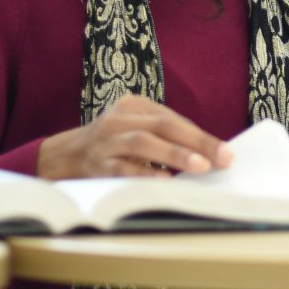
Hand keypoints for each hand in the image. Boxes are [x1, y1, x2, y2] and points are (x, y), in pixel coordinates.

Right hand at [36, 94, 234, 179]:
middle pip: (162, 126)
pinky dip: (143, 174)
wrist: (62, 156)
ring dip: (173, 155)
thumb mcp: (135, 130)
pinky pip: (120, 168)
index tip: (226, 153)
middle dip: (196, 142)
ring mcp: (105, 141)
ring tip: (199, 166)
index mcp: (133, 106)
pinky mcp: (94, 164)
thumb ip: (164, 137)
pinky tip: (163, 182)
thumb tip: (208, 154)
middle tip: (221, 159)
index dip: (201, 136)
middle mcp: (119, 119)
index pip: (173, 120)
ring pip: (142, 143)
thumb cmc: (111, 145)